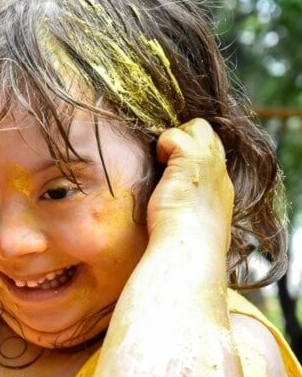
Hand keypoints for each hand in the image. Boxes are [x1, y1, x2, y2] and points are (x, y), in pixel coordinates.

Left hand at [148, 119, 233, 244]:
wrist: (188, 250)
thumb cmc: (185, 249)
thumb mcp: (192, 231)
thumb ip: (187, 220)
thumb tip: (171, 227)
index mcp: (220, 190)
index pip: (212, 158)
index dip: (192, 156)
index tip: (170, 171)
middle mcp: (218, 174)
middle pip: (209, 135)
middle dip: (185, 139)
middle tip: (164, 161)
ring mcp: (208, 164)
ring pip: (198, 127)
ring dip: (175, 138)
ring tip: (160, 162)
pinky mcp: (191, 159)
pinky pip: (174, 135)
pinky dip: (162, 144)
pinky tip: (156, 165)